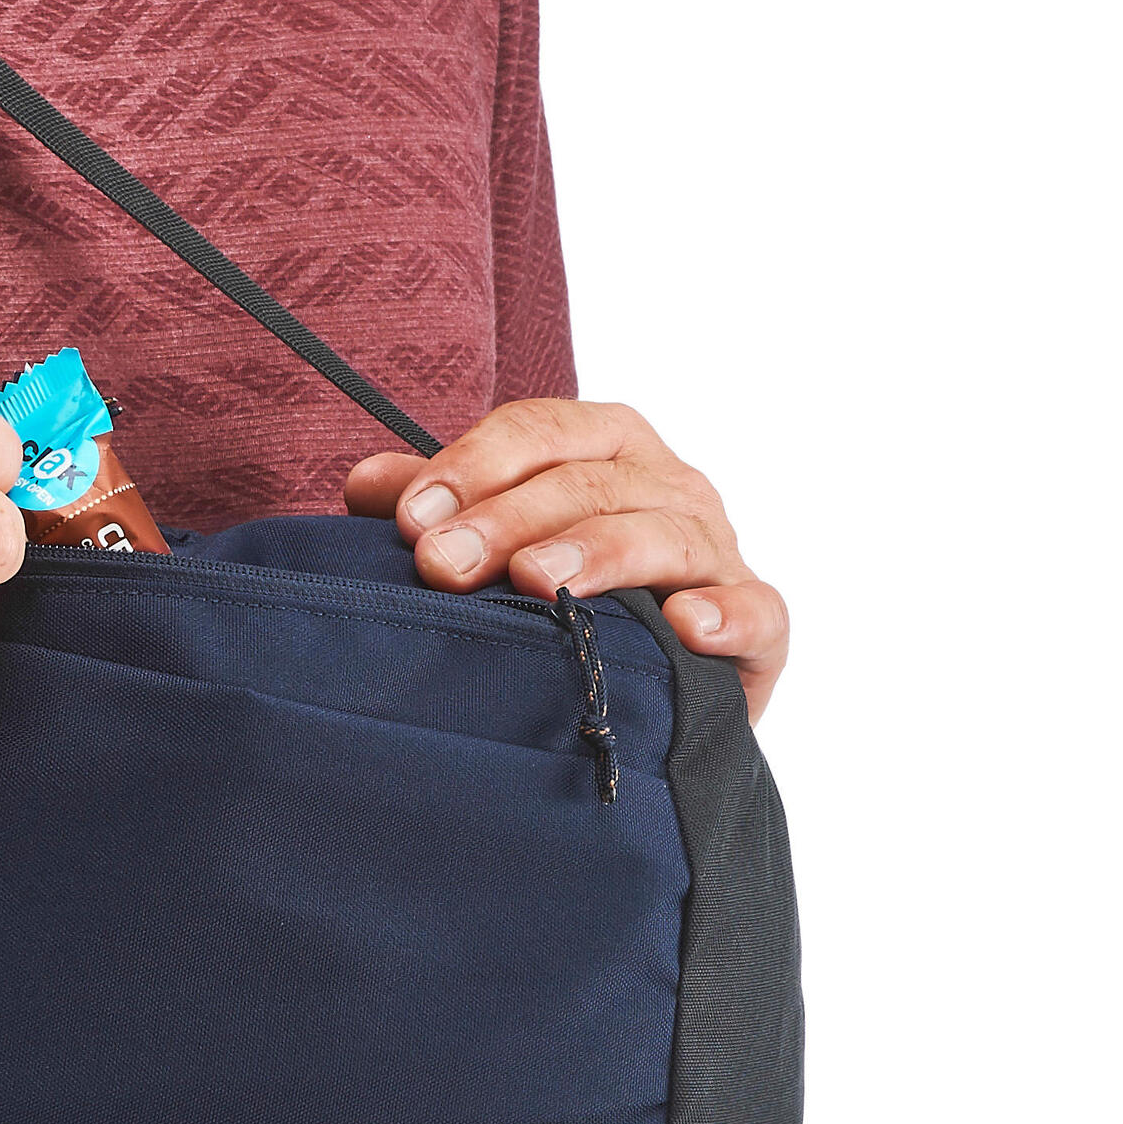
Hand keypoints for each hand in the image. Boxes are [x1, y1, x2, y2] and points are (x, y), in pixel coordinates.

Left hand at [343, 400, 789, 720]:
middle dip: (508, 518)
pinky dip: (725, 615)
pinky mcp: (758, 629)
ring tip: (537, 583)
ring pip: (664, 534)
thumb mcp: (498, 544)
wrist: (653, 691)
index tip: (408, 519)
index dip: (472, 466)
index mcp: (607, 447)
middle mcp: (668, 485)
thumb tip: (364, 484)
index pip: (540, 432)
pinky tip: (684, 626)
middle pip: (590, 481)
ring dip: (597, 554)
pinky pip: (756, 612)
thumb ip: (440, 509)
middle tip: (442, 563)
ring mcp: (716, 553)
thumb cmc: (566, 598)